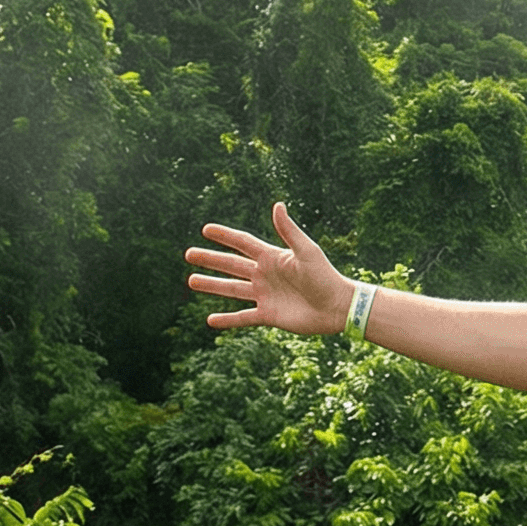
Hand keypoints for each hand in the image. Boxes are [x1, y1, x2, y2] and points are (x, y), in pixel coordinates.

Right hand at [185, 203, 348, 333]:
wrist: (337, 307)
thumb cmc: (325, 276)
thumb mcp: (306, 251)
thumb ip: (289, 231)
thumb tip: (277, 204)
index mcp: (272, 257)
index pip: (243, 243)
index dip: (225, 236)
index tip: (206, 229)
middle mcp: (265, 275)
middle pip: (231, 265)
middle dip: (210, 259)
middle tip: (189, 253)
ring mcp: (265, 295)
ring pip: (232, 289)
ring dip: (212, 285)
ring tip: (191, 281)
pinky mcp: (268, 315)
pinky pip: (243, 317)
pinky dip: (227, 320)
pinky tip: (210, 320)